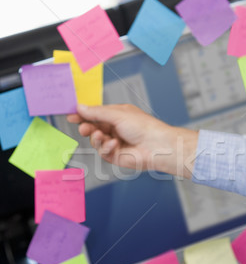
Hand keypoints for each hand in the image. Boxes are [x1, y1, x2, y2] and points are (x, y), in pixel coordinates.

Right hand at [67, 103, 198, 177]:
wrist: (156, 145)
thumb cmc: (143, 126)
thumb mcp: (117, 114)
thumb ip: (97, 112)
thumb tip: (80, 107)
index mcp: (117, 116)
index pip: (95, 114)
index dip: (83, 114)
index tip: (71, 114)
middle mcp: (115, 129)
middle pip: (93, 128)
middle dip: (87, 127)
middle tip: (83, 127)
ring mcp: (114, 143)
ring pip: (95, 141)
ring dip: (96, 138)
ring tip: (101, 136)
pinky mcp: (115, 156)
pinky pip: (103, 151)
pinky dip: (106, 147)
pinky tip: (115, 144)